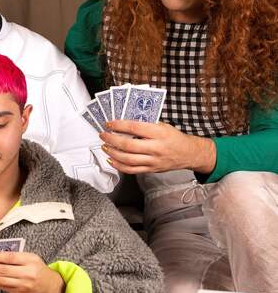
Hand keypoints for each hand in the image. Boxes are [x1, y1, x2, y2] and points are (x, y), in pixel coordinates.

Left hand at [0, 252, 64, 292]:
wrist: (49, 286)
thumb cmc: (37, 268)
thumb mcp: (30, 257)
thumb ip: (15, 255)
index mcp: (30, 261)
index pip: (9, 258)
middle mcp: (27, 274)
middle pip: (3, 270)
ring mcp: (22, 286)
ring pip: (0, 280)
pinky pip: (0, 287)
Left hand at [100, 120, 215, 173]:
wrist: (188, 153)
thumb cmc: (173, 137)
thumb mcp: (162, 125)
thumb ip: (145, 124)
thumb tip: (124, 121)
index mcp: (159, 133)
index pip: (135, 127)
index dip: (119, 125)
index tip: (109, 124)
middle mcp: (156, 148)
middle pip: (128, 145)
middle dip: (112, 140)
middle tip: (103, 135)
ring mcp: (153, 161)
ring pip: (128, 159)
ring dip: (112, 153)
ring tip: (105, 146)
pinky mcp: (151, 170)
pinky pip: (132, 170)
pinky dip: (119, 166)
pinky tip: (111, 160)